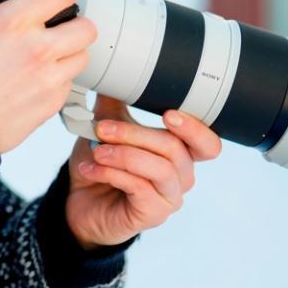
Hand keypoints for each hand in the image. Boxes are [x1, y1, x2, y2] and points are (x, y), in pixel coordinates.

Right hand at [0, 0, 97, 153]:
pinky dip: (57, 79)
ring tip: (43, 55)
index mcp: (13, 22)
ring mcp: (47, 79)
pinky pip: (69, 85)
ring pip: (82, 57)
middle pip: (87, 27)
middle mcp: (37, 49)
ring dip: (68, 52)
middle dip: (74, 21)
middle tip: (56, 25)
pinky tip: (32, 78)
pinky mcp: (50, 104)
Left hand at [64, 95, 221, 249]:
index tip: (168, 114)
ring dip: (124, 155)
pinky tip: (91, 168)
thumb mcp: (106, 129)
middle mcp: (181, 176)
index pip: (208, 143)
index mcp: (179, 153)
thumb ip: (113, 104)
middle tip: (103, 129)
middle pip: (175, 149)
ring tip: (96, 151)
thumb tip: (112, 73)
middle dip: (135, 134)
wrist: (80, 202)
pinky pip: (140, 188)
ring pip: (160, 169)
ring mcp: (169, 198)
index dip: (195, 128)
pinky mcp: (153, 214)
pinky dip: (112, 173)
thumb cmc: (101, 165)